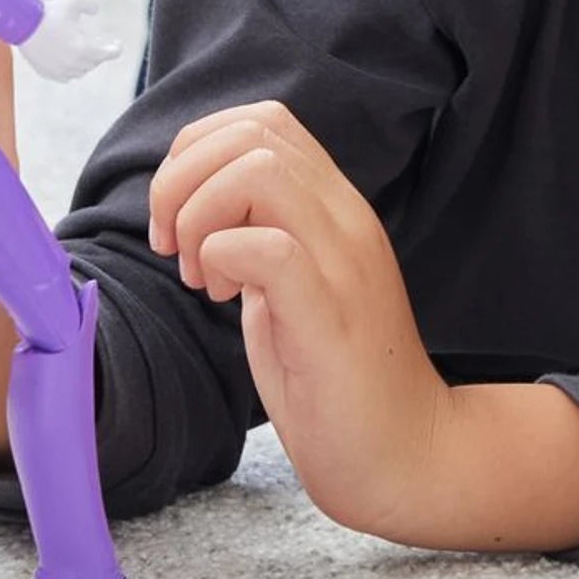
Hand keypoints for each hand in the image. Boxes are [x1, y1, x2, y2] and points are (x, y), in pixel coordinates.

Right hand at [16, 0, 122, 81]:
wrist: (22, 25)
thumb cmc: (49, 12)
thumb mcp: (74, 0)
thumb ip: (90, 3)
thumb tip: (96, 10)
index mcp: (84, 50)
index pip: (107, 54)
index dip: (115, 50)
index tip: (118, 45)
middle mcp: (73, 64)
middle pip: (93, 63)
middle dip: (98, 54)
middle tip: (101, 47)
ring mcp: (59, 71)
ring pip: (79, 72)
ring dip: (85, 63)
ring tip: (85, 54)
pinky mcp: (46, 73)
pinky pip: (64, 76)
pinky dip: (69, 70)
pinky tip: (69, 62)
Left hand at [147, 99, 450, 539]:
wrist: (404, 459)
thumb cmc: (333, 379)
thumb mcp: (287, 285)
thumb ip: (257, 234)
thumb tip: (192, 205)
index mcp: (334, 207)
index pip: (264, 119)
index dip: (199, 151)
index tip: (178, 219)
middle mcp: (345, 219)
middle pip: (254, 131)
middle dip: (183, 177)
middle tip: (175, 247)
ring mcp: (343, 263)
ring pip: (260, 171)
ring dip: (202, 214)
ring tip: (201, 275)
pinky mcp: (330, 317)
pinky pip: (269, 248)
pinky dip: (223, 257)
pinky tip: (223, 297)